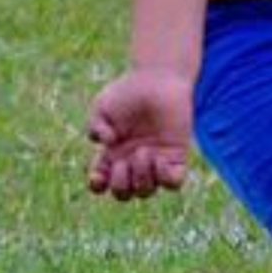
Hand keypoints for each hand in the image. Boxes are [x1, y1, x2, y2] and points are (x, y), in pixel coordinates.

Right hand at [88, 66, 194, 199]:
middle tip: (124, 161)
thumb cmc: (128, 91)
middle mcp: (133, 162)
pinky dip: (165, 178)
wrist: (158, 78)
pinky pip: (173, 184)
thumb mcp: (102, 107)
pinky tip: (159, 158)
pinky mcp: (176, 156)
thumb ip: (95, 127)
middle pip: (124, 194)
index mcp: (112, 154)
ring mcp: (155, 161)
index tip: (98, 175)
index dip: (98, 186)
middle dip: (120, 185)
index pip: (102, 184)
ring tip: (143, 152)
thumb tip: (106, 143)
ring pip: (146, 192)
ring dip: (142, 179)